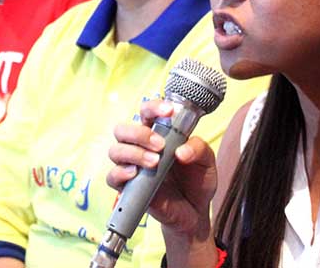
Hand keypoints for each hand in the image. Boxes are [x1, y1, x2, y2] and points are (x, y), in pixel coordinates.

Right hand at [106, 99, 217, 239]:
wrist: (196, 211)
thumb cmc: (197, 180)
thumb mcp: (206, 161)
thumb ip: (198, 149)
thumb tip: (181, 151)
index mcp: (158, 133)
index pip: (146, 112)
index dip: (153, 107)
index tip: (168, 111)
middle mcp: (140, 146)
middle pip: (123, 129)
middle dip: (139, 133)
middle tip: (160, 145)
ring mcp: (132, 166)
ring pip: (115, 150)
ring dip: (133, 153)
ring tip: (155, 162)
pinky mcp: (128, 187)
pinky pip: (112, 177)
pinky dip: (121, 173)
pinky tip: (135, 174)